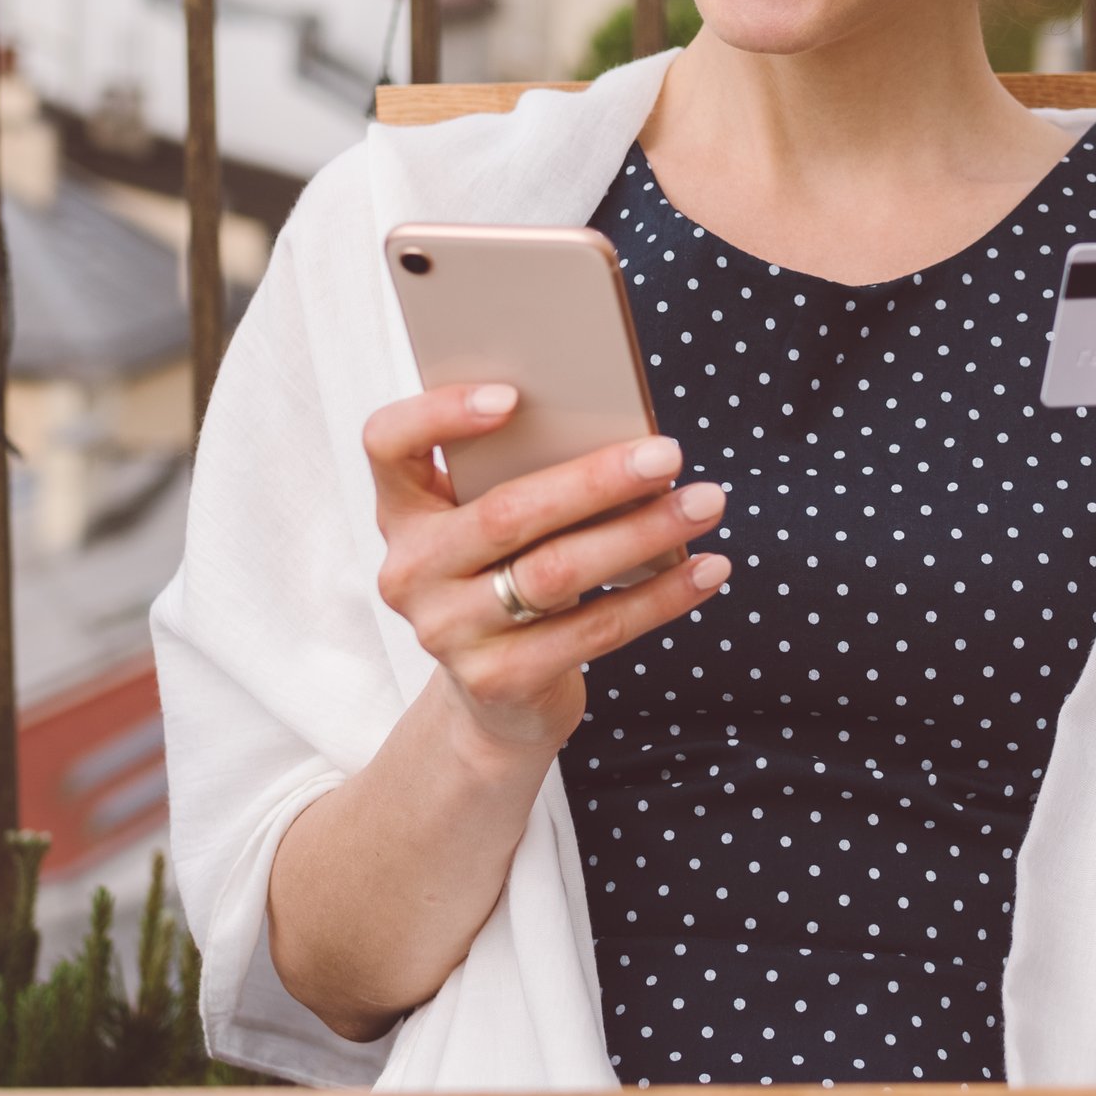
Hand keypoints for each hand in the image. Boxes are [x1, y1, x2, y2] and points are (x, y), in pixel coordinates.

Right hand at [363, 384, 731, 757]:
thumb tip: (624, 435)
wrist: (496, 698)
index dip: (440, 414)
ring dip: (643, 534)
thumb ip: (522, 476)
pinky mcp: (497, 680)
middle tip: (668, 453)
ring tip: (705, 503)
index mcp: (404, 509)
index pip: (388, 443)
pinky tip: (707, 569)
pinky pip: (593, 631)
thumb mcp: (495, 525)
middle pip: (505, 513)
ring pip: (557, 573)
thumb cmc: (509, 575)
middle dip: (597, 479)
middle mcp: (410, 571)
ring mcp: (447, 631)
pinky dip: (660, 597)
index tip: (513, 396)